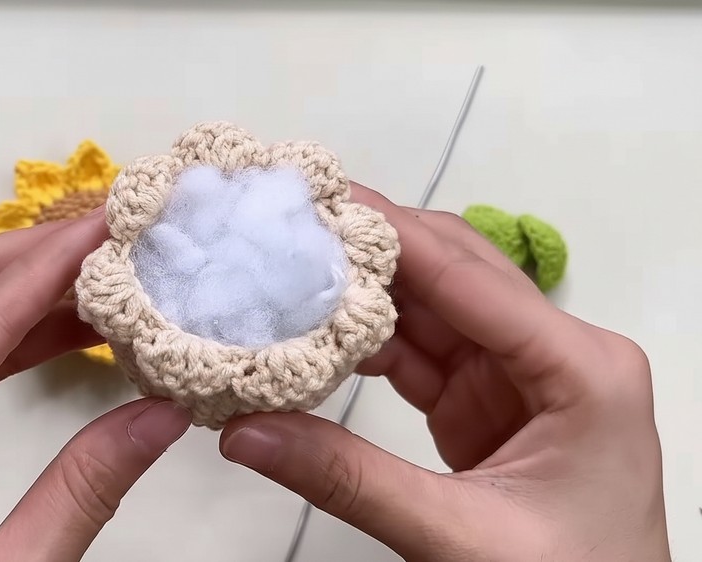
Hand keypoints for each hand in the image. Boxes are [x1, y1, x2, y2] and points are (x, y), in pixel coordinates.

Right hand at [219, 182, 670, 560]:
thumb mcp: (459, 535)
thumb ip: (349, 480)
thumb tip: (242, 431)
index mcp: (581, 367)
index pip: (472, 278)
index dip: (393, 233)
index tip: (320, 195)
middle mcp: (556, 351)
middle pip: (455, 275)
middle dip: (374, 251)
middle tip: (292, 225)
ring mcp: (520, 373)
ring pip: (433, 309)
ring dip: (364, 296)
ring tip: (289, 273)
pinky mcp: (485, 399)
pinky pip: (421, 354)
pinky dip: (369, 346)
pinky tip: (318, 336)